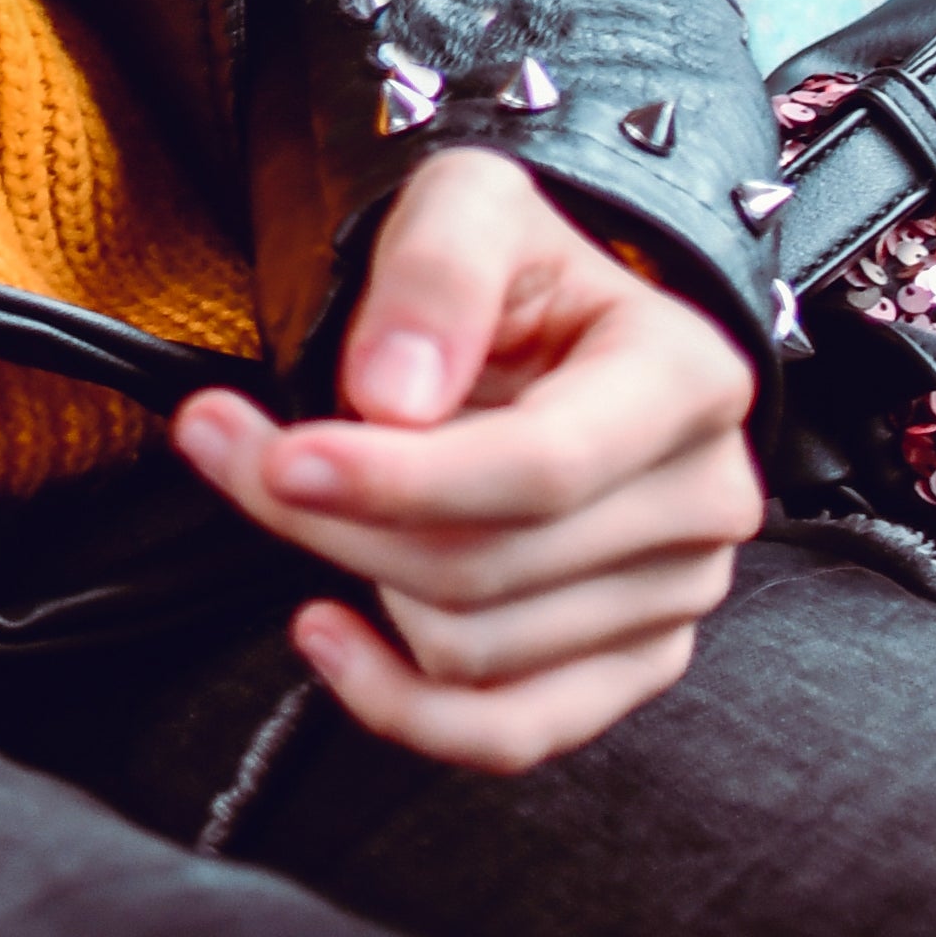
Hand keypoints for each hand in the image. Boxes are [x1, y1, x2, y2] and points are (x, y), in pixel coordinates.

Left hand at [174, 147, 763, 773]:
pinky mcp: (631, 666)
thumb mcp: (471, 204)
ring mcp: (673, 595)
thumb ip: (435, 273)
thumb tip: (392, 397)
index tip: (285, 460)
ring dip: (351, 580)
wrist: (560, 327)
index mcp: (684, 381)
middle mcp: (700, 498)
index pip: (541, 470)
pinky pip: (511, 732)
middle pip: (486, 567)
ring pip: (474, 649)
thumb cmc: (520, 273)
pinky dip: (400, 704)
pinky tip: (331, 633)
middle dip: (333, 519)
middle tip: (235, 450)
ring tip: (296, 499)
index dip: (400, 480)